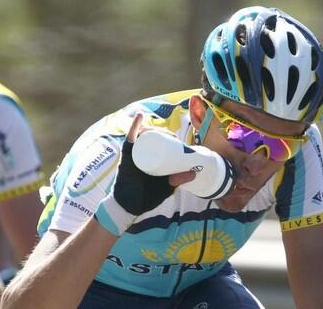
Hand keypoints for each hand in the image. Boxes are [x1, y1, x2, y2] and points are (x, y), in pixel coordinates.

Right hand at [94, 113, 194, 235]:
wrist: (129, 207)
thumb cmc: (146, 197)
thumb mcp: (166, 187)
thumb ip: (178, 180)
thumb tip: (195, 173)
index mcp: (150, 159)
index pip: (160, 143)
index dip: (170, 137)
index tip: (179, 139)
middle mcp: (141, 153)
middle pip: (153, 136)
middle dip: (164, 132)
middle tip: (174, 136)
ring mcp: (134, 153)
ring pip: (144, 135)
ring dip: (154, 129)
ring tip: (165, 132)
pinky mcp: (127, 155)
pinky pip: (130, 138)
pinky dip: (134, 127)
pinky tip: (140, 116)